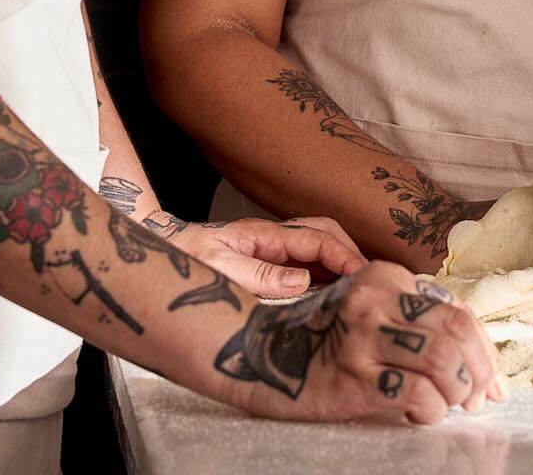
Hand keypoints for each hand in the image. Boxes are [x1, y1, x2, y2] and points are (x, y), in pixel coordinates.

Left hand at [177, 215, 366, 298]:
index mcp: (265, 235)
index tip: (363, 277)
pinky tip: (332, 299)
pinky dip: (325, 278)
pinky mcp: (268, 265)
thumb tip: (302, 280)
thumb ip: (259, 273)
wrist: (163, 251)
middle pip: (325, 234)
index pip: (317, 237)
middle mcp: (273, 239)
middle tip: (369, 285)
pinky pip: (305, 266)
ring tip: (358, 295)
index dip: (344, 255)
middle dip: (351, 253)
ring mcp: (272, 250)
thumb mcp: (219, 266)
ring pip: (318, 250)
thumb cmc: (187, 258)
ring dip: (341, 266)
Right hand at [209, 263, 505, 424]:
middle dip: (478, 372)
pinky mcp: (354, 377)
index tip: (492, 379)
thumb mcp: (371, 308)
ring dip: (456, 392)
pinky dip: (430, 409)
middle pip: (455, 333)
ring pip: (443, 362)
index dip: (484, 349)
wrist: (265, 355)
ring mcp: (363, 337)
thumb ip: (417, 317)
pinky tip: (415, 411)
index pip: (457, 310)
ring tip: (447, 404)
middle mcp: (375, 298)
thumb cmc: (327, 335)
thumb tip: (476, 356)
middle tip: (477, 397)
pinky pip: (417, 394)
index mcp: (385, 276)